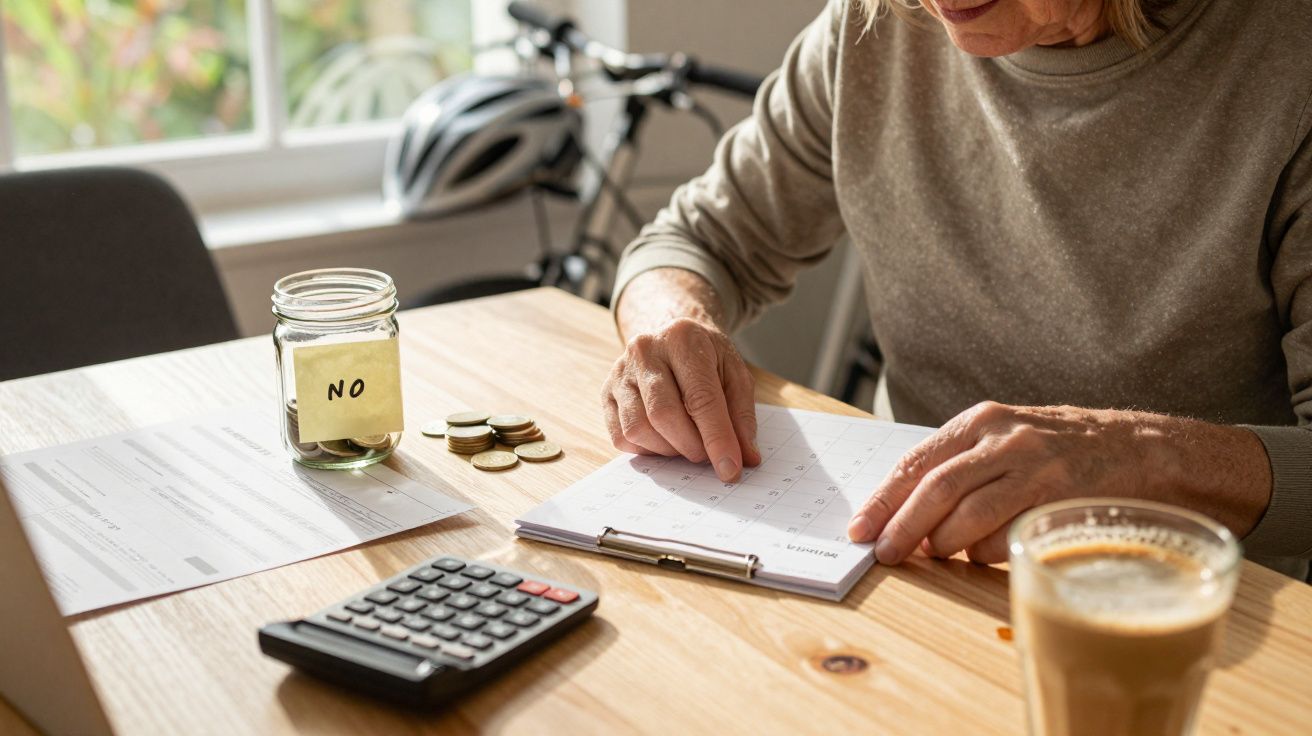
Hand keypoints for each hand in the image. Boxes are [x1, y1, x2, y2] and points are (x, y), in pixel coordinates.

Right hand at [601, 317, 761, 480]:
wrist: (672, 337)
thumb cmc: (707, 358)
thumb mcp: (735, 374)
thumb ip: (742, 415)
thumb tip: (746, 458)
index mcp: (683, 339)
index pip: (700, 398)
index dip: (717, 439)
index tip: (731, 469)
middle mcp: (645, 351)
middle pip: (664, 414)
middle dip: (691, 446)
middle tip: (707, 455)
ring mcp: (620, 372)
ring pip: (638, 429)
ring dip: (668, 450)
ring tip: (686, 443)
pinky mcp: (606, 392)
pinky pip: (621, 436)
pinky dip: (646, 449)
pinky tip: (664, 439)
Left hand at [846, 402, 1271, 564]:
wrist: (1143, 448)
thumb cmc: (1062, 451)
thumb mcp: (1006, 440)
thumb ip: (960, 467)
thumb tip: (904, 512)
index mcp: (980, 421)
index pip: (916, 462)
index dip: (883, 499)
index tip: (860, 528)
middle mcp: (1003, 438)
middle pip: (935, 488)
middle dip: (902, 527)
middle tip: (885, 554)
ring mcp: (1034, 465)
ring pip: (968, 514)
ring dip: (944, 543)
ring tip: (936, 554)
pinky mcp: (1060, 495)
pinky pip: (1006, 534)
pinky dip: (985, 552)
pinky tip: (985, 553)